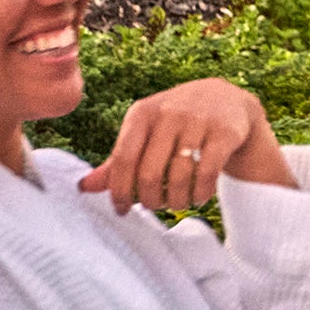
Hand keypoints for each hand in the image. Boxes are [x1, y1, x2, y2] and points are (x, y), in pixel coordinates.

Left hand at [80, 79, 290, 214]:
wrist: (226, 99)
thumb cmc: (175, 123)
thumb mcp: (145, 133)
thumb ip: (117, 161)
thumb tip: (83, 187)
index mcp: (142, 113)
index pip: (123, 158)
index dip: (119, 191)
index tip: (121, 210)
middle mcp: (168, 113)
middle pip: (150, 172)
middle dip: (150, 200)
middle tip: (155, 206)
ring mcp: (198, 121)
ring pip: (180, 176)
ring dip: (177, 200)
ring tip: (178, 203)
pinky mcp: (224, 132)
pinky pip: (207, 174)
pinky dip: (201, 193)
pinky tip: (199, 196)